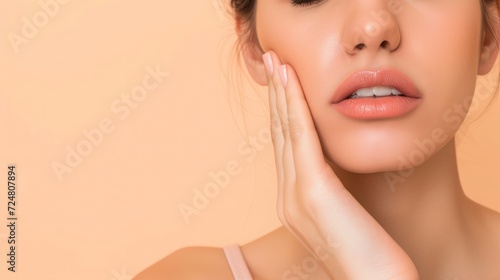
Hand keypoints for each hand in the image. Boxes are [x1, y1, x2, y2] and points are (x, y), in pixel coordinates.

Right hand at [262, 50, 419, 279]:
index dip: (281, 114)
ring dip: (281, 92)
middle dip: (276, 96)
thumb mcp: (343, 218)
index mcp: (292, 203)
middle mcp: (285, 197)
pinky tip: (290, 81)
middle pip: (278, 135)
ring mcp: (294, 194)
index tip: (282, 86)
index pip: (285, 149)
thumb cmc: (368, 256)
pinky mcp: (312, 191)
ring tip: (277, 63)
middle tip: (273, 63)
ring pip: (285, 131)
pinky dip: (293, 105)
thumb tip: (332, 169)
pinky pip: (300, 137)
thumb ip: (329, 192)